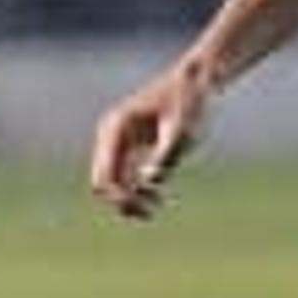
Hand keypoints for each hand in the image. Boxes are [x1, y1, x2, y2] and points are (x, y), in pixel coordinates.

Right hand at [87, 59, 215, 219]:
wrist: (194, 83)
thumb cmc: (189, 104)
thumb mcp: (182, 131)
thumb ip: (166, 155)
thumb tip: (149, 180)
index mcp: (116, 128)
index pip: (105, 175)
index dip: (121, 198)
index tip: (147, 206)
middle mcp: (110, 135)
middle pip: (102, 181)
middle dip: (123, 202)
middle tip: (150, 213)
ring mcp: (117, 140)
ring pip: (110, 181)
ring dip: (128, 199)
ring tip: (156, 207)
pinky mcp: (128, 145)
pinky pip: (122, 176)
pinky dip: (135, 190)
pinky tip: (157, 196)